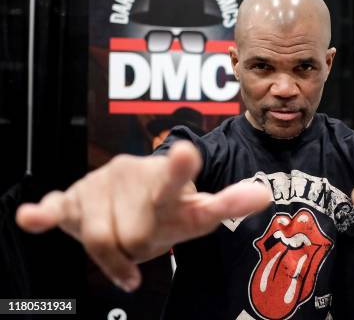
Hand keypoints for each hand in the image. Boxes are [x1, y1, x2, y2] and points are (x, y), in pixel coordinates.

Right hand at [16, 141, 270, 291]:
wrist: (130, 197)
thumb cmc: (166, 209)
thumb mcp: (197, 213)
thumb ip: (228, 203)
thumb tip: (265, 194)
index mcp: (168, 182)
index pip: (179, 180)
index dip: (183, 170)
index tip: (187, 152)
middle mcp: (133, 176)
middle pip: (138, 233)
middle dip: (141, 249)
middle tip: (145, 245)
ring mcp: (101, 186)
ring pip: (102, 238)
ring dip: (113, 255)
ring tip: (122, 242)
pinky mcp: (72, 199)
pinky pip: (57, 208)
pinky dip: (46, 214)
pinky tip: (34, 216)